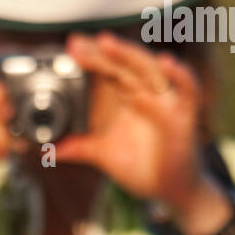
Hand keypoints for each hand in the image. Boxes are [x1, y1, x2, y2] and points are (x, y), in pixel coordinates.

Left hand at [57, 31, 224, 214]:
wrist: (172, 190)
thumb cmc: (144, 167)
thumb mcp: (105, 155)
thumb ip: (79, 148)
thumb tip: (47, 150)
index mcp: (128, 97)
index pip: (108, 69)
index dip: (90, 58)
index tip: (69, 48)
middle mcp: (147, 93)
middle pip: (123, 64)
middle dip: (99, 54)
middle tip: (76, 45)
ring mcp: (167, 101)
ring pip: (149, 69)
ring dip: (128, 55)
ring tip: (105, 43)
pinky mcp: (185, 115)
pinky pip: (188, 89)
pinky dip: (179, 74)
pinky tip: (166, 62)